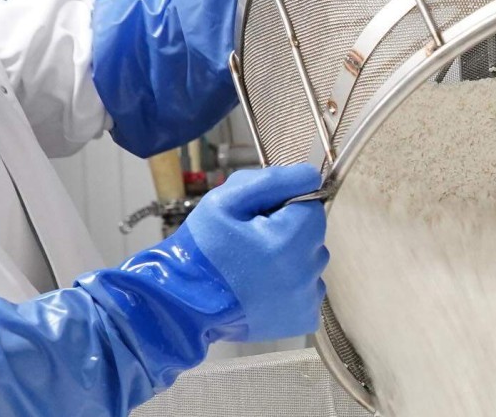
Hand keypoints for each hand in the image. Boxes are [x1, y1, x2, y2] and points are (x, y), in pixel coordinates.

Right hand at [179, 163, 327, 340]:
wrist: (183, 304)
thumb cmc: (201, 248)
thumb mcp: (227, 200)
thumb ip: (274, 181)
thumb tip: (312, 177)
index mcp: (290, 240)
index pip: (311, 207)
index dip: (284, 208)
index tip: (257, 219)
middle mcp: (306, 272)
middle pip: (312, 236)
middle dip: (288, 233)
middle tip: (251, 244)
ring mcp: (306, 299)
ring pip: (310, 262)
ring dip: (291, 259)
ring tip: (254, 268)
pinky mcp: (302, 319)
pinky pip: (308, 289)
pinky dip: (291, 285)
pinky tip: (262, 288)